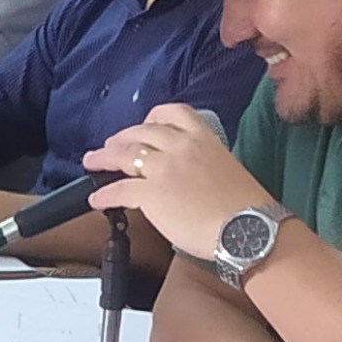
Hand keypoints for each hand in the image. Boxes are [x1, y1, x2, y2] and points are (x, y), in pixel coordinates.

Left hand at [84, 101, 264, 258]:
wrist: (249, 229)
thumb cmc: (245, 207)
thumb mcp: (225, 168)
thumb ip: (201, 162)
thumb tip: (184, 175)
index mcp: (203, 138)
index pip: (172, 112)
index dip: (152, 118)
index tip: (144, 125)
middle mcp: (181, 146)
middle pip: (140, 132)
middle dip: (121, 139)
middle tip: (110, 147)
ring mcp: (165, 169)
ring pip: (124, 155)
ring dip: (104, 158)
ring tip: (93, 162)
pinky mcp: (153, 194)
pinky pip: (119, 189)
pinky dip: (104, 194)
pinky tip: (97, 198)